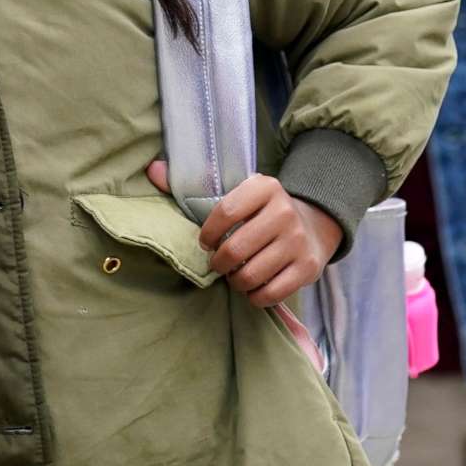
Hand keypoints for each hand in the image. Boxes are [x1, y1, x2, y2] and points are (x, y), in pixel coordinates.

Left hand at [148, 161, 338, 308]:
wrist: (313, 225)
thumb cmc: (260, 212)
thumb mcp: (236, 192)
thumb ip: (194, 185)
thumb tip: (152, 169)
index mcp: (264, 187)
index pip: (224, 212)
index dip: (208, 233)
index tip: (206, 241)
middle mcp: (284, 211)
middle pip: (235, 250)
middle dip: (219, 263)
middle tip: (218, 263)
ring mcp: (298, 241)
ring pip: (251, 275)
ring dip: (236, 282)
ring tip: (236, 275)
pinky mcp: (308, 268)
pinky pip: (271, 294)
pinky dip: (255, 296)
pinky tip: (253, 287)